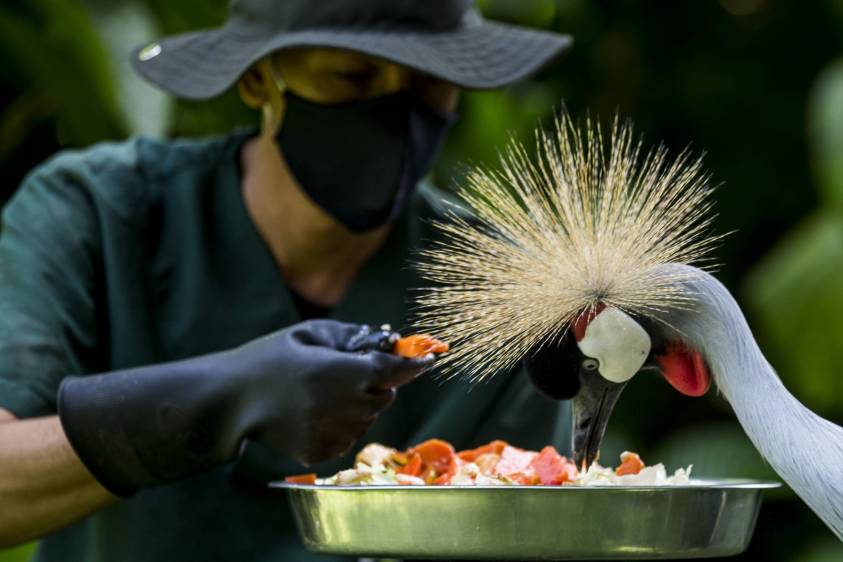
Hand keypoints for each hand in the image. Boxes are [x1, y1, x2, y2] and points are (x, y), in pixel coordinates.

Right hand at [230, 320, 428, 464]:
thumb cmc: (267, 360)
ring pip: (368, 417)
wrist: (229, 403)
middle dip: (378, 382)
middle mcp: (345, 407)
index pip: (395, 370)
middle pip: (386, 396)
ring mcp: (334, 434)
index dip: (414, 363)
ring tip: (322, 392)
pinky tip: (312, 412)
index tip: (427, 359)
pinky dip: (342, 423)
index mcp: (344, 372)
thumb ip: (349, 336)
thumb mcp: (306, 334)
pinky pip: (348, 436)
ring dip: (359, 403)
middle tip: (351, 371)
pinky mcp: (321, 452)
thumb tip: (384, 340)